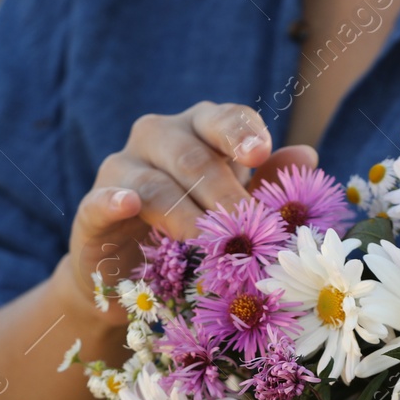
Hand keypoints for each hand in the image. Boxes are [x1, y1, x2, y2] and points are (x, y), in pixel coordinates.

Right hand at [61, 101, 317, 326]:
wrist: (130, 279)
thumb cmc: (193, 233)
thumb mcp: (235, 209)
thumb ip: (270, 184)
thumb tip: (308, 155)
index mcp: (199, 131)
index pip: (224, 120)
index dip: (242, 134)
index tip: (259, 155)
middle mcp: (157, 138)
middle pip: (192, 155)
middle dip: (222, 192)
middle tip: (245, 225)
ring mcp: (121, 171)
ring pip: (154, 183)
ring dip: (184, 214)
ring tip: (207, 242)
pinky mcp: (91, 209)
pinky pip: (102, 200)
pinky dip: (115, 200)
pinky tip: (128, 204)